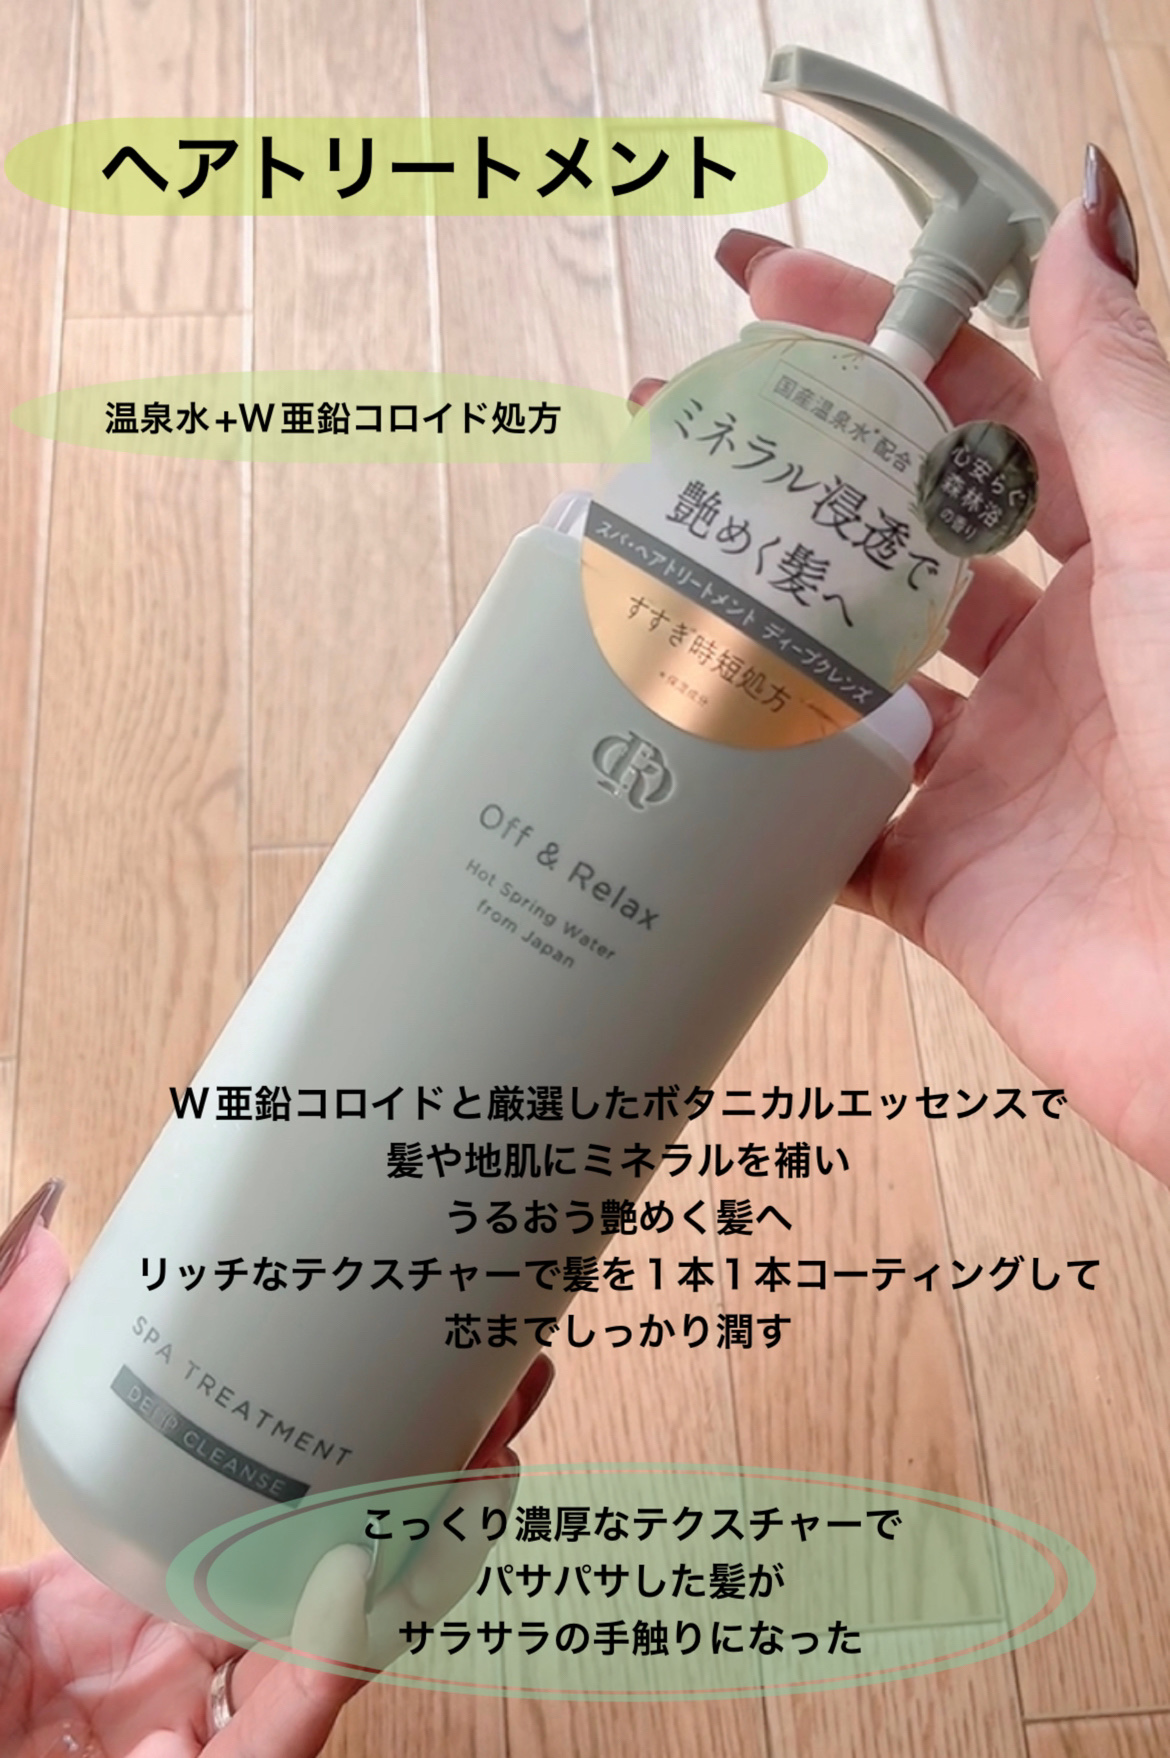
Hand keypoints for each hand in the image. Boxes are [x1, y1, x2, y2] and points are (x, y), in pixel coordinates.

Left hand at [0, 1180, 553, 1756]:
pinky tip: (374, 1561)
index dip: (357, 1422)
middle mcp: (183, 1653)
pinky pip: (301, 1707)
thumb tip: (42, 1231)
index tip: (406, 1346)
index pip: (273, 1494)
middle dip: (441, 1465)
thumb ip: (0, 1363)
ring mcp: (206, 1720)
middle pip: (349, 1549)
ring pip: (357, 1627)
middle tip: (502, 1381)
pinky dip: (347, 1639)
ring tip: (493, 1451)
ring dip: (440, 1544)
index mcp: (131, 1588)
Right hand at [632, 146, 1169, 1182]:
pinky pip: (832, 823)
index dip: (888, 345)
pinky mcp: (943, 878)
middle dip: (797, 475)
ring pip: (849, 675)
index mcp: (1126, 564)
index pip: (989, 418)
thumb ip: (1116, 392)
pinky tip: (684, 737)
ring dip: (762, 625)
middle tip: (675, 423)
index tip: (774, 296)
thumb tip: (1073, 219)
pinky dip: (766, 791)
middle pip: (900, 540)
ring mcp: (994, 770)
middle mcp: (1055, 660)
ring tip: (655, 565)